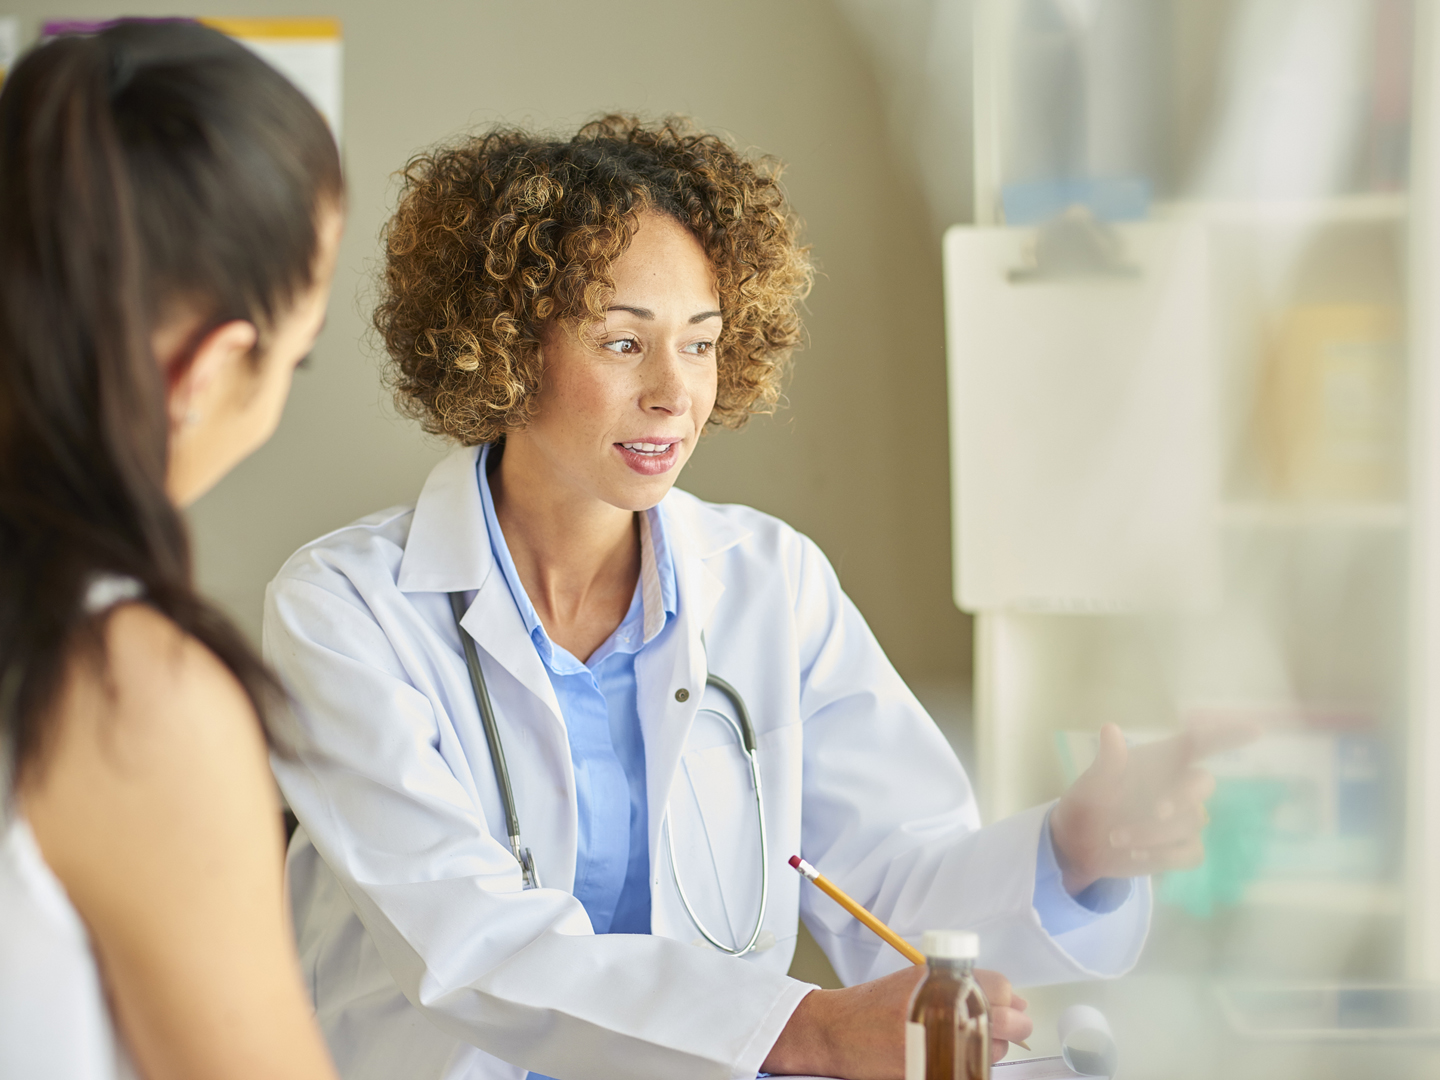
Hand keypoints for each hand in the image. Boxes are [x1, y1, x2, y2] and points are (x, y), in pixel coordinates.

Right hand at [762, 966, 1032, 1077]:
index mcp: (941, 980)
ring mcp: (940, 1042)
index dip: (1009, 1000)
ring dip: (990, 1048)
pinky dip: (968, 1067)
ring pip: (994, 1051)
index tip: (1008, 1006)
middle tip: (1005, 1029)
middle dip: (1013, 1026)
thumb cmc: (873, 1005)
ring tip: (964, 1042)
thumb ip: (957, 985)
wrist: (838, 1030)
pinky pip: (971, 1071)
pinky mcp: (934, 1069)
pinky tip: (951, 1058)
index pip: (1002, 988)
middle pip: (1008, 1021)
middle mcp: (943, 1008)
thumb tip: (1003, 998)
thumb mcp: (917, 981)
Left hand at [1050, 720, 1254, 894]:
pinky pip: (1190, 853)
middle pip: (1202, 783)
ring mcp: (1183, 819)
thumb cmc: (1088, 803)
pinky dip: (1163, 856)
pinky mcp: (1182, 849)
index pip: (1198, 744)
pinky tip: (1135, 855)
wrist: (1079, 843)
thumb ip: (1107, 761)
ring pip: (1191, 822)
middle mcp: (1177, 786)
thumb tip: (1109, 730)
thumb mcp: (1091, 783)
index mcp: (1160, 762)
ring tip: (1116, 837)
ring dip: (1153, 832)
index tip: (1255, 730)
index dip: (1227, 736)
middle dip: (1183, 796)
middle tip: (1157, 810)